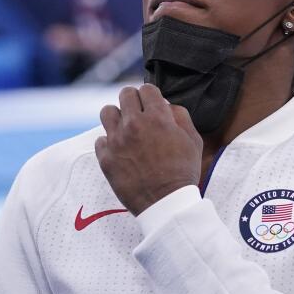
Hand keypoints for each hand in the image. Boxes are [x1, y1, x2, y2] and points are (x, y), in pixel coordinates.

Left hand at [96, 84, 202, 215]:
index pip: (147, 89)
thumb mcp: (193, 140)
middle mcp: (134, 124)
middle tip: (138, 113)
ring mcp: (117, 140)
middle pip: (125, 94)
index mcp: (157, 118)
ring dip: (117, 117)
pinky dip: (109, 143)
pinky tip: (121, 151)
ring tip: (124, 128)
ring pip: (107, 112)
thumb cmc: (182, 173)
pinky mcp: (105, 157)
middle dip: (133, 100)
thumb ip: (180, 116)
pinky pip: (101, 139)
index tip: (151, 104)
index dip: (151, 96)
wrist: (166, 204)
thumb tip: (167, 105)